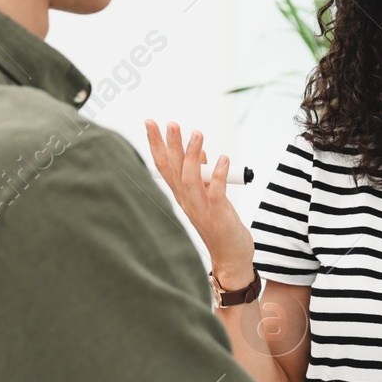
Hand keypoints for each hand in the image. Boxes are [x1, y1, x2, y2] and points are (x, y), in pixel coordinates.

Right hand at [143, 120, 254, 284]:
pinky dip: (219, 175)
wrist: (230, 258)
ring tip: (196, 134)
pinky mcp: (218, 216)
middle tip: (169, 123)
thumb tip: (201, 152)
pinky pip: (216, 193)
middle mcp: (187, 201)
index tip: (151, 124)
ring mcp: (201, 209)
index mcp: (183, 195)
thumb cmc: (220, 226)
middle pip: (174, 169)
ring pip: (190, 179)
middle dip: (170, 145)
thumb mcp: (208, 196)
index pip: (165, 166)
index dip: (157, 144)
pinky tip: (223, 159)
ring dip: (193, 156)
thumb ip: (203, 175)